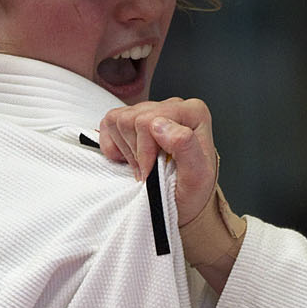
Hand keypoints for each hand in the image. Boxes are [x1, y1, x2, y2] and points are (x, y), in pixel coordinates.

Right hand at [97, 97, 217, 224]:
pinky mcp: (132, 117)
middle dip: (136, 152)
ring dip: (127, 150)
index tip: (151, 172)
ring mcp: (151, 109)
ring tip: (143, 165)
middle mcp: (173, 106)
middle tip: (148, 171)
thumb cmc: (191, 190)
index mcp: (193, 113)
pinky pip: (109, 123)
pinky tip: (132, 157)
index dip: (144, 151)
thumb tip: (159, 124)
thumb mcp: (197, 177)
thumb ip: (185, 147)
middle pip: (132, 119)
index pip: (150, 120)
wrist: (183, 201)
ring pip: (119, 120)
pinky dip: (114, 146)